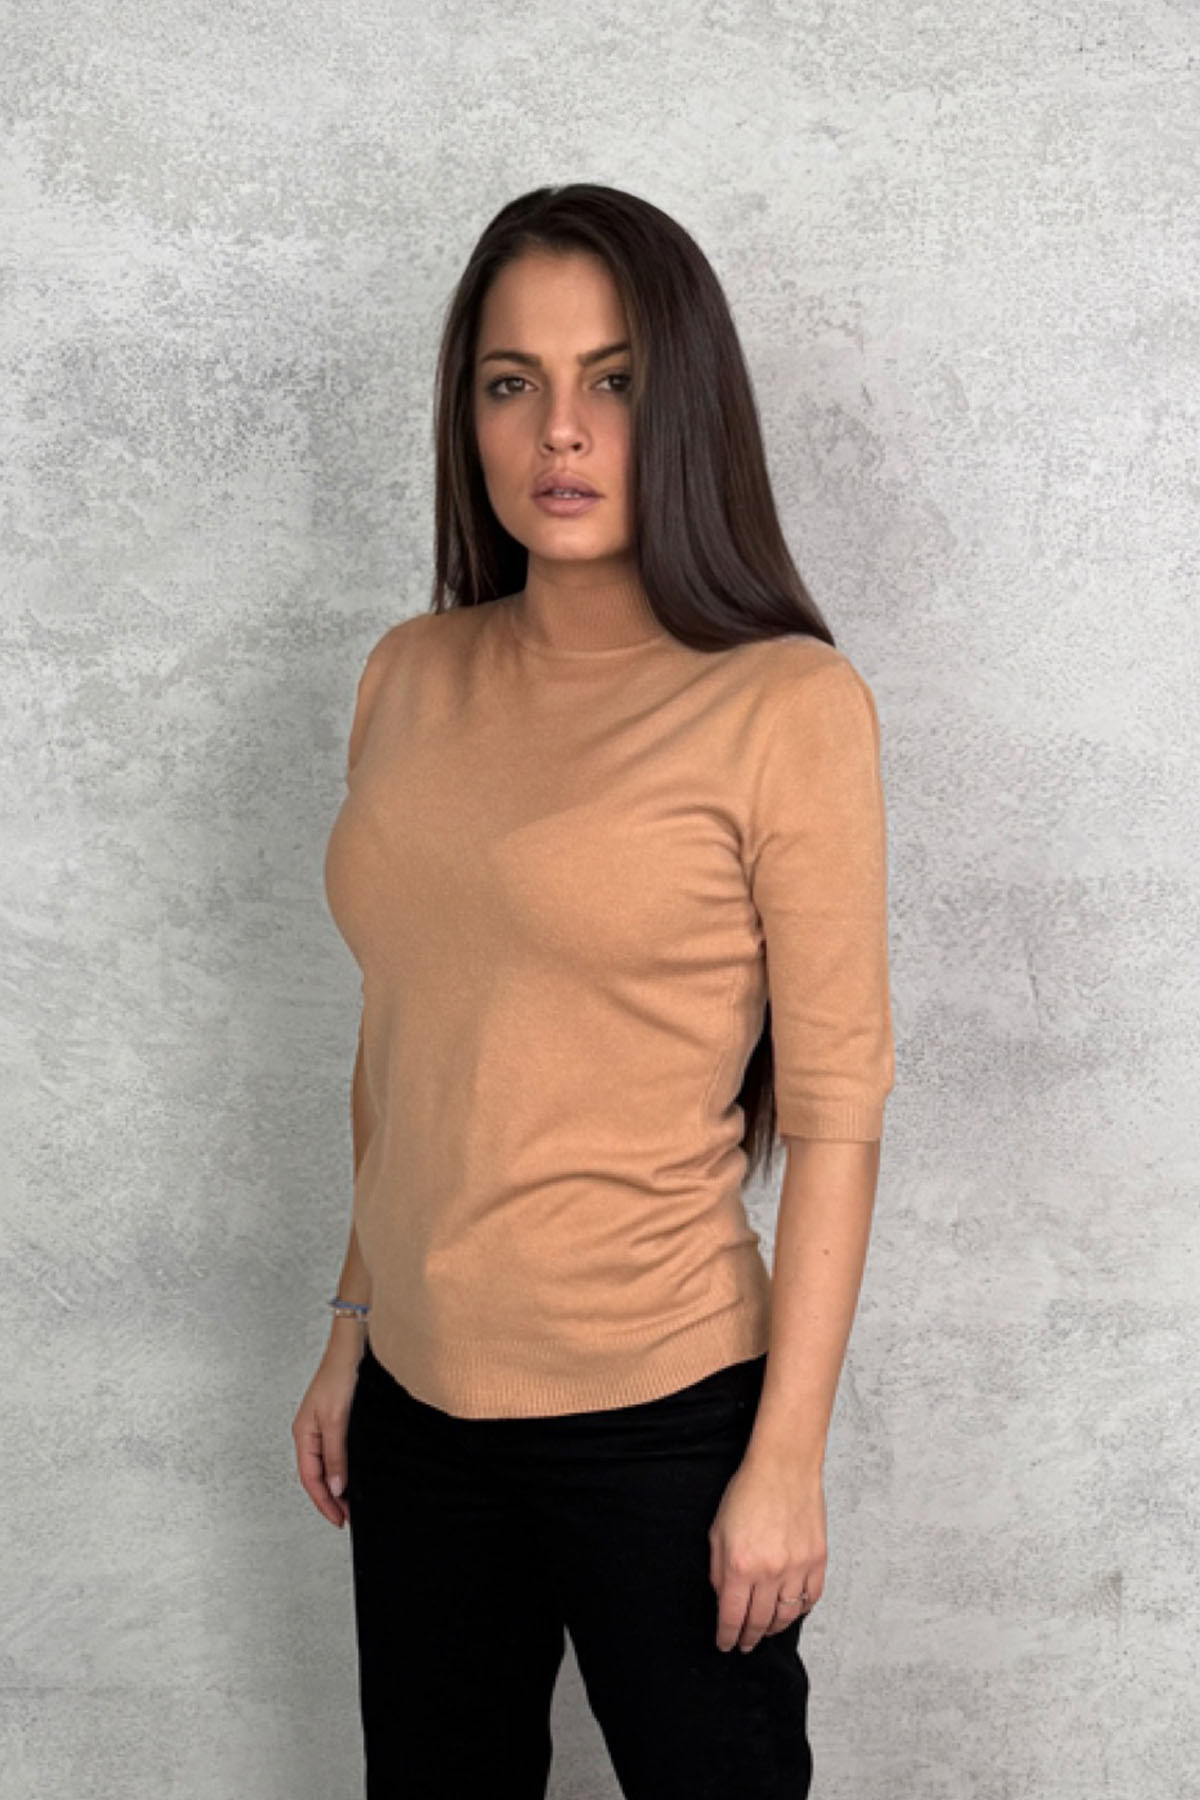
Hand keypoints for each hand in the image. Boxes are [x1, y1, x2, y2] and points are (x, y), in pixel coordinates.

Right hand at [291, 1340, 361, 1527]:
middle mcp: (309, 1434)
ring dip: (336, 1486)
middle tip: (347, 1518)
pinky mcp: (334, 1420)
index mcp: (303, 1435)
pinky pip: (334, 1453)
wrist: (351, 1348)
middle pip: (315, 1476)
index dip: (324, 1502)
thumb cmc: (339, 1376)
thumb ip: (336, 1455)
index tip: (339, 1520)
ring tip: (351, 1504)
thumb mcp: (337, 1420)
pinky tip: (351, 1475)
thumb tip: (336, 1487)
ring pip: (325, 1466)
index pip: (311, 1479)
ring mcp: (321, 1427)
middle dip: (330, 1499)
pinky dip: (342, 1469)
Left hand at [708, 1456, 826, 1651]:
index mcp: (740, 1566)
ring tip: (765, 1630)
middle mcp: (770, 1573)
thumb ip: (718, 1569)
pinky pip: (811, 1598)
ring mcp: (797, 1568)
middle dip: (749, 1638)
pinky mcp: (818, 1561)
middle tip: (744, 1644)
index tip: (725, 1644)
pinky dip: (800, 1609)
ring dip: (773, 1628)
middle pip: (759, 1622)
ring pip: (786, 1615)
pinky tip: (790, 1610)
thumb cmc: (747, 1492)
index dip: (727, 1636)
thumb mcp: (717, 1531)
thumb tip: (723, 1597)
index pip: (732, 1617)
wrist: (784, 1466)